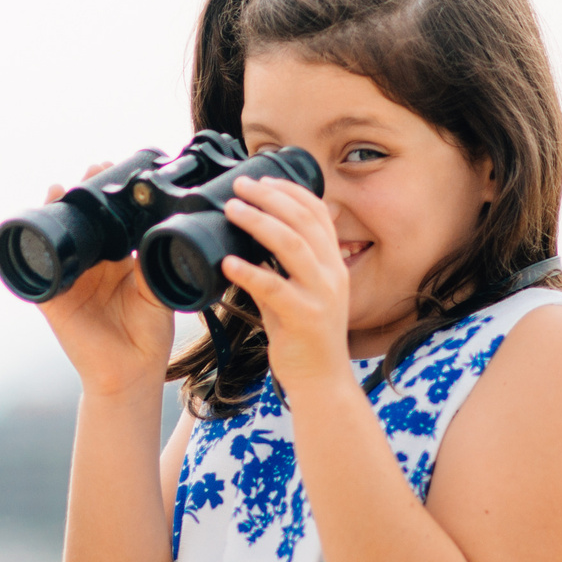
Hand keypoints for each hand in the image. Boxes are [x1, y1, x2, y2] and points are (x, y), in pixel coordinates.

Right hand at [33, 167, 174, 397]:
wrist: (130, 372)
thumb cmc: (148, 336)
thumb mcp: (156, 294)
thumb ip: (151, 267)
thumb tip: (152, 233)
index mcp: (117, 262)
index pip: (110, 222)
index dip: (110, 197)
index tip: (114, 171)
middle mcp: (92, 266)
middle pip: (82, 222)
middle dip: (82, 194)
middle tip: (92, 169)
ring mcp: (71, 280)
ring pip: (58, 238)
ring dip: (56, 210)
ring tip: (60, 188)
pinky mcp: (53, 297)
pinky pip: (39, 270)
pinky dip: (35, 249)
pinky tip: (37, 227)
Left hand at [217, 176, 356, 400]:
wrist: (322, 382)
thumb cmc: (303, 336)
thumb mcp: (297, 292)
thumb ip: (281, 266)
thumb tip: (250, 239)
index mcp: (333, 262)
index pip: (317, 212)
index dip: (290, 190)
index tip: (262, 179)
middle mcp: (333, 273)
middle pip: (303, 220)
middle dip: (270, 197)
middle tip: (239, 187)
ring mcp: (322, 294)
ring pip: (292, 245)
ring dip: (259, 222)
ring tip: (232, 209)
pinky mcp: (305, 317)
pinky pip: (274, 288)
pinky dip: (248, 271)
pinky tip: (227, 263)